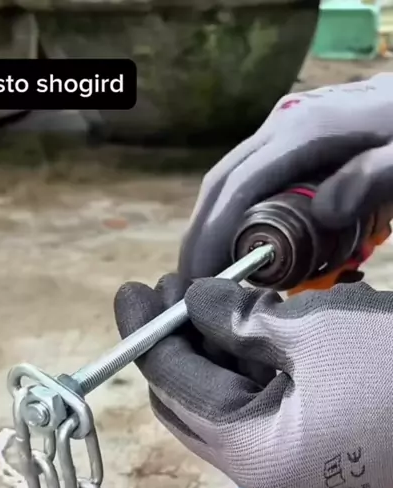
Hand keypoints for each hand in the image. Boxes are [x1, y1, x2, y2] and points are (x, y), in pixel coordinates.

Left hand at [114, 273, 392, 487]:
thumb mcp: (309, 331)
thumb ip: (236, 319)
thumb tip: (191, 302)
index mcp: (253, 450)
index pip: (175, 387)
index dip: (148, 335)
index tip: (131, 289)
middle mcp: (262, 468)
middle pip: (192, 400)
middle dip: (176, 342)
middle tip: (169, 288)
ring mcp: (289, 461)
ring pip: (226, 399)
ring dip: (213, 348)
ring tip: (211, 293)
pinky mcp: (312, 447)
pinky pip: (261, 402)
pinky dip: (249, 362)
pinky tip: (251, 318)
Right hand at [178, 73, 392, 282]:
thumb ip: (371, 179)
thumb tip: (324, 213)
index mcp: (304, 129)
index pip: (237, 187)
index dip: (211, 236)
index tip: (198, 280)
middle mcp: (285, 123)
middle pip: (222, 182)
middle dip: (200, 236)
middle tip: (191, 286)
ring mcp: (287, 128)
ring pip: (233, 179)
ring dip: (217, 226)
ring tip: (213, 272)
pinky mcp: (295, 137)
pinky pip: (254, 177)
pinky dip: (240, 214)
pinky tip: (247, 245)